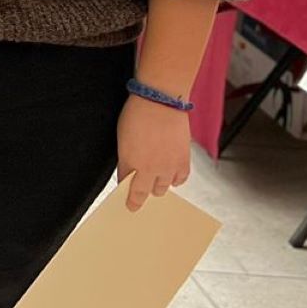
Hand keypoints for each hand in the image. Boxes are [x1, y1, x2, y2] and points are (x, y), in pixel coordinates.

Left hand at [116, 94, 194, 211]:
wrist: (161, 102)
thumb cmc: (137, 114)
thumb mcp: (122, 138)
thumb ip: (126, 159)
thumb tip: (128, 173)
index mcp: (131, 163)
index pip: (129, 188)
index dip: (130, 198)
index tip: (130, 205)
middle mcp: (150, 169)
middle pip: (147, 192)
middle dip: (143, 191)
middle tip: (142, 189)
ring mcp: (168, 166)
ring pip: (164, 188)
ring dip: (159, 185)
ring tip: (156, 178)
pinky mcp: (184, 161)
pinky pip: (181, 179)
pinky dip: (176, 179)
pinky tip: (172, 175)